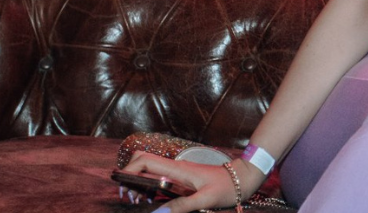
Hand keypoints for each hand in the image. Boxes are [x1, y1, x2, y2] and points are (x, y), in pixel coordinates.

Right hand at [121, 152, 260, 212]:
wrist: (243, 178)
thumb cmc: (227, 187)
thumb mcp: (206, 199)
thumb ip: (183, 206)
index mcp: (177, 169)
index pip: (144, 160)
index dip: (127, 170)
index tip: (124, 189)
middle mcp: (174, 169)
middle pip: (142, 163)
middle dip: (129, 178)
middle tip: (129, 198)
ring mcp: (177, 173)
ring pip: (148, 172)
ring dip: (138, 185)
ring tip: (137, 201)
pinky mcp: (181, 180)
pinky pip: (158, 180)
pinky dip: (149, 189)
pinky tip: (151, 201)